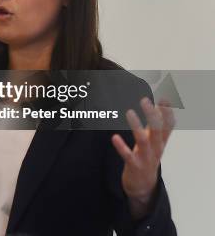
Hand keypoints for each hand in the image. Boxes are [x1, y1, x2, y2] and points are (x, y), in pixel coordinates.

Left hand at [111, 97, 175, 218]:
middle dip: (152, 115)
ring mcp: (146, 158)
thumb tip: (159, 106)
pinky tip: (114, 137)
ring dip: (136, 126)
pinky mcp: (135, 165)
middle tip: (145, 101)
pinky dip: (122, 147)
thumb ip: (157, 125)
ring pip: (143, 141)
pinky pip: (128, 155)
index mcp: (160, 142)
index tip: (163, 98)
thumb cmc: (147, 158)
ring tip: (129, 113)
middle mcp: (155, 149)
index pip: (167, 125)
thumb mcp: (155, 141)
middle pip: (156, 130)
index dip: (167, 112)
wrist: (144, 185)